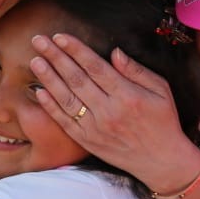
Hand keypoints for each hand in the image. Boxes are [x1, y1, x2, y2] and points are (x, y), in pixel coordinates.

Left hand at [30, 33, 199, 191]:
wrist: (161, 161)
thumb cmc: (164, 121)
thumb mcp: (161, 91)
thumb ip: (137, 70)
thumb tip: (114, 52)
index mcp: (127, 96)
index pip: (95, 67)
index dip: (76, 50)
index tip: (60, 36)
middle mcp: (109, 111)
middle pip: (76, 79)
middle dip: (56, 57)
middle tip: (38, 40)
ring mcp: (96, 128)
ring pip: (67, 98)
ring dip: (48, 78)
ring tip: (36, 60)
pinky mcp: (88, 141)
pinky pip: (65, 121)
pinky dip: (51, 106)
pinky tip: (40, 90)